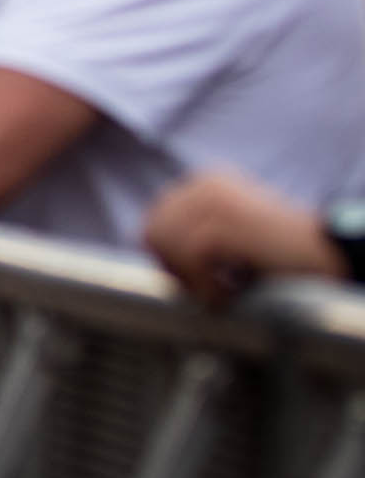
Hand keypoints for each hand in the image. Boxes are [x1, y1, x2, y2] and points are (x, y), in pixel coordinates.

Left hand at [144, 170, 345, 305]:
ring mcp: (214, 201)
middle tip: (205, 289)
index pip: (156, 220)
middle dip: (172, 267)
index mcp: (205, 182)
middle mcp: (205, 183)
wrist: (329, 256)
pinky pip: (190, 260)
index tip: (194, 279)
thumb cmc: (281, 254)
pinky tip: (230, 295)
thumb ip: (192, 231)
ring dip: (190, 280)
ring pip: (166, 246)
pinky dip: (206, 287)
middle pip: (153, 232)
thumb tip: (148, 243)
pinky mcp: (224, 224)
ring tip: (221, 292)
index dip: (167, 256)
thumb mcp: (231, 233)